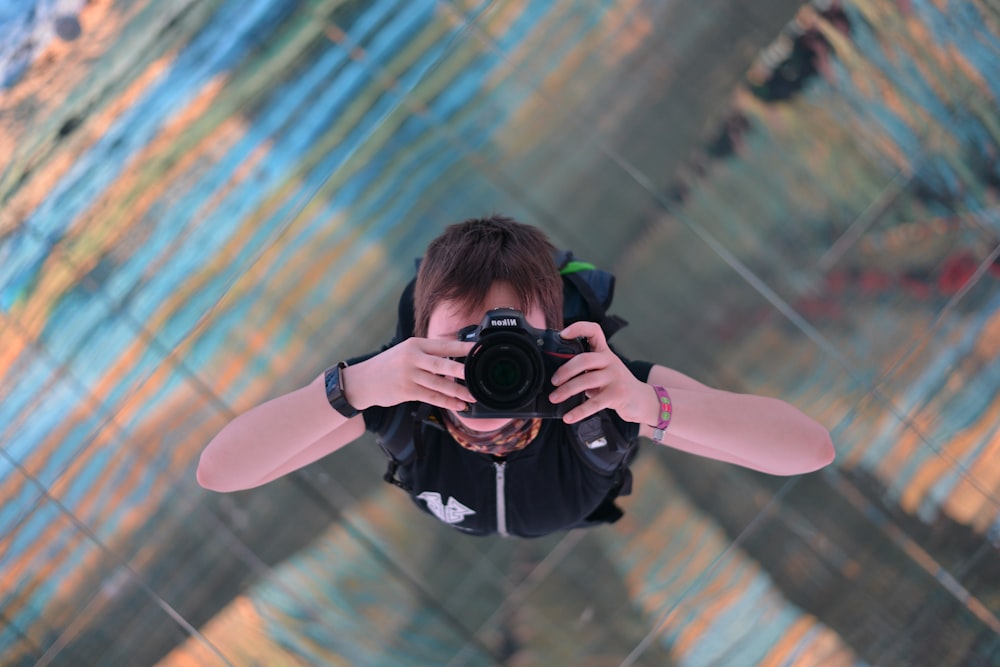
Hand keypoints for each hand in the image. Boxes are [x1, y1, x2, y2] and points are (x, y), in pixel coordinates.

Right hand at [342, 338, 475, 411]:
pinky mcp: (406, 391)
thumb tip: (454, 358)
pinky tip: (458, 406)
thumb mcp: (406, 351)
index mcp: (415, 344)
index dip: (463, 348)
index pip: (444, 345)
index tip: (479, 350)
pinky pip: (431, 397)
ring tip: (473, 396)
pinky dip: (447, 402)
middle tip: (478, 374)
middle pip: (442, 364)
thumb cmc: (388, 365)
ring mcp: (409, 375)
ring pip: (439, 384)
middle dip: (462, 370)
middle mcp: (412, 357)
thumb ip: (427, 354)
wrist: (362, 380)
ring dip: (458, 392)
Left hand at [549, 321, 654, 424]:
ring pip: (586, 380)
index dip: (578, 328)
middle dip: (565, 370)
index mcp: (604, 352)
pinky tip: (568, 417)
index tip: (563, 334)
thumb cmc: (616, 385)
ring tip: (555, 398)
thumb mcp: (603, 371)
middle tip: (554, 381)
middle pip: (584, 359)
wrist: (641, 400)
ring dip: (567, 390)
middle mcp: (610, 361)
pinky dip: (579, 411)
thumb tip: (557, 377)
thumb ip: (585, 370)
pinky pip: (594, 403)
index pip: (594, 331)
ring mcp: (615, 377)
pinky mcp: (617, 394)